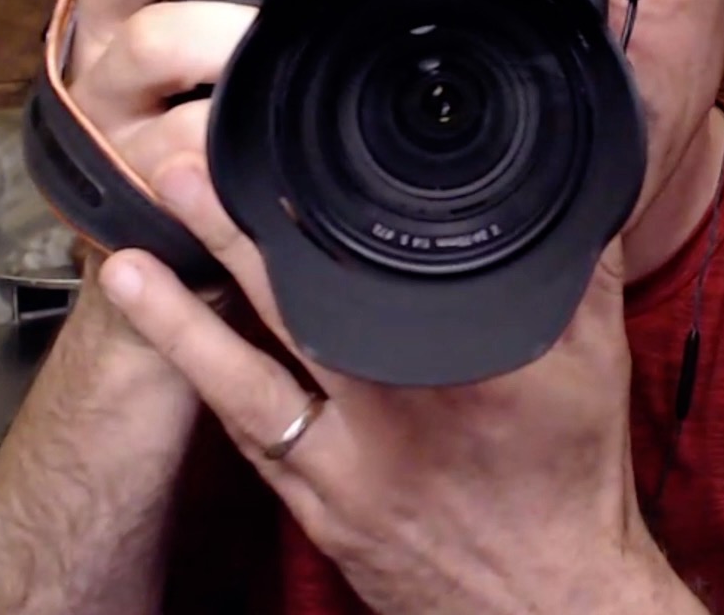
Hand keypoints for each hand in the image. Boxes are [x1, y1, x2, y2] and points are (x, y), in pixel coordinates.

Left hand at [96, 164, 699, 614]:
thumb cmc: (573, 479)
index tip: (274, 152)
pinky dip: (208, 388)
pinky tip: (171, 354)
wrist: (550, 601)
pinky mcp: (318, 509)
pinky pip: (249, 438)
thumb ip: (575, 267)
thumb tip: (574, 186)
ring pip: (244, 380)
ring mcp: (346, 466)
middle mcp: (393, 410)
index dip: (318, 206)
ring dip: (180, 319)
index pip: (377, 267)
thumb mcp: (595, 357)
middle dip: (229, 236)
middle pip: (293, 308)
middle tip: (177, 175)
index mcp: (461, 362)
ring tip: (128, 264)